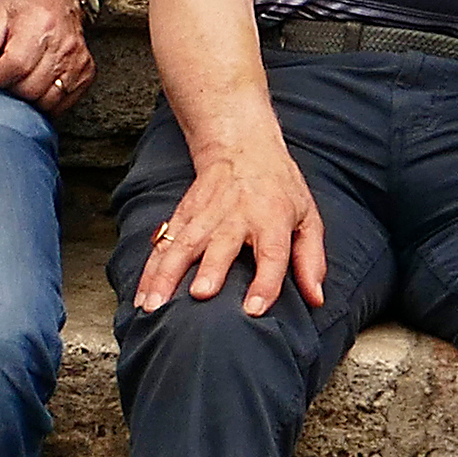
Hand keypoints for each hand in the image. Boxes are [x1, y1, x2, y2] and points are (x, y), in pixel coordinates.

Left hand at [0, 0, 94, 111]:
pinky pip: (61, 104)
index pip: (14, 66)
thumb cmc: (24, 4)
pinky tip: (34, 84)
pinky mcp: (86, 74)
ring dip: (26, 97)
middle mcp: (64, 44)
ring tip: (17, 79)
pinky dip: (44, 102)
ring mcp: (78, 61)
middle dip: (8, 88)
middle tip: (0, 76)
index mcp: (40, 24)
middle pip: (30, 88)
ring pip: (46, 101)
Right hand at [133, 134, 325, 316]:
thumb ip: (311, 260)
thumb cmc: (280, 190)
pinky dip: (150, 271)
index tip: (254, 309)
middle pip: (220, 245)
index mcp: (271, 219)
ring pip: (182, 246)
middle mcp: (236, 217)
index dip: (264, 282)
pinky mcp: (183, 216)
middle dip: (209, 270)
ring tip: (154, 305)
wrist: (242, 147)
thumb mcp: (308, 218)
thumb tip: (316, 298)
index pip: (271, 253)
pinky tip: (142, 296)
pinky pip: (164, 245)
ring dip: (166, 275)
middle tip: (199, 295)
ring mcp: (205, 215)